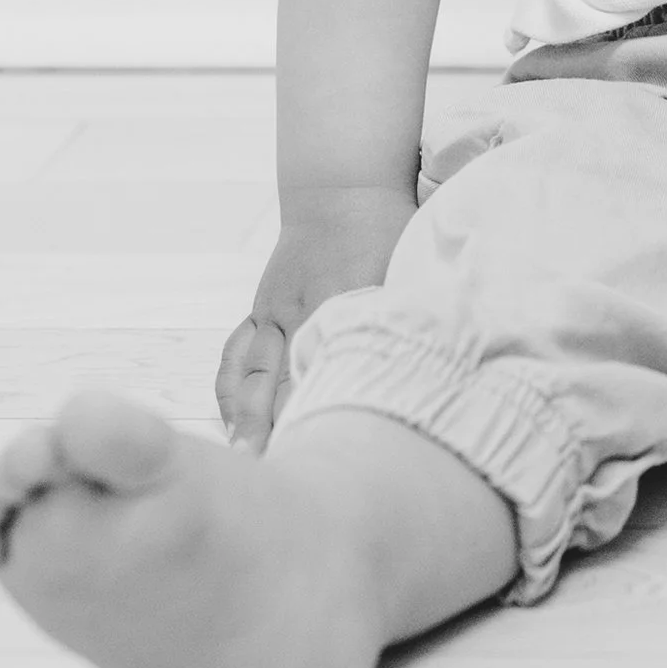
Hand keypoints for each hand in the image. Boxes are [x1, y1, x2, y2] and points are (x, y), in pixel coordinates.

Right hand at [218, 188, 417, 452]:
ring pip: (251, 374)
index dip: (322, 417)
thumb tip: (435, 377)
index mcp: (344, 304)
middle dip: (276, 432)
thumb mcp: (406, 273)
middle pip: (280, 383)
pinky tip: (231, 422)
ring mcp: (274, 312)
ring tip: (246, 462)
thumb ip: (411, 325)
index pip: (328, 374)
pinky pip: (235, 353)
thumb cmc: (385, 234)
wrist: (343, 191)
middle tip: (277, 476)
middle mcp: (301, 311)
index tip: (322, 458)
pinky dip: (230, 390)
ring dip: (245, 419)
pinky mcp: (260, 309)